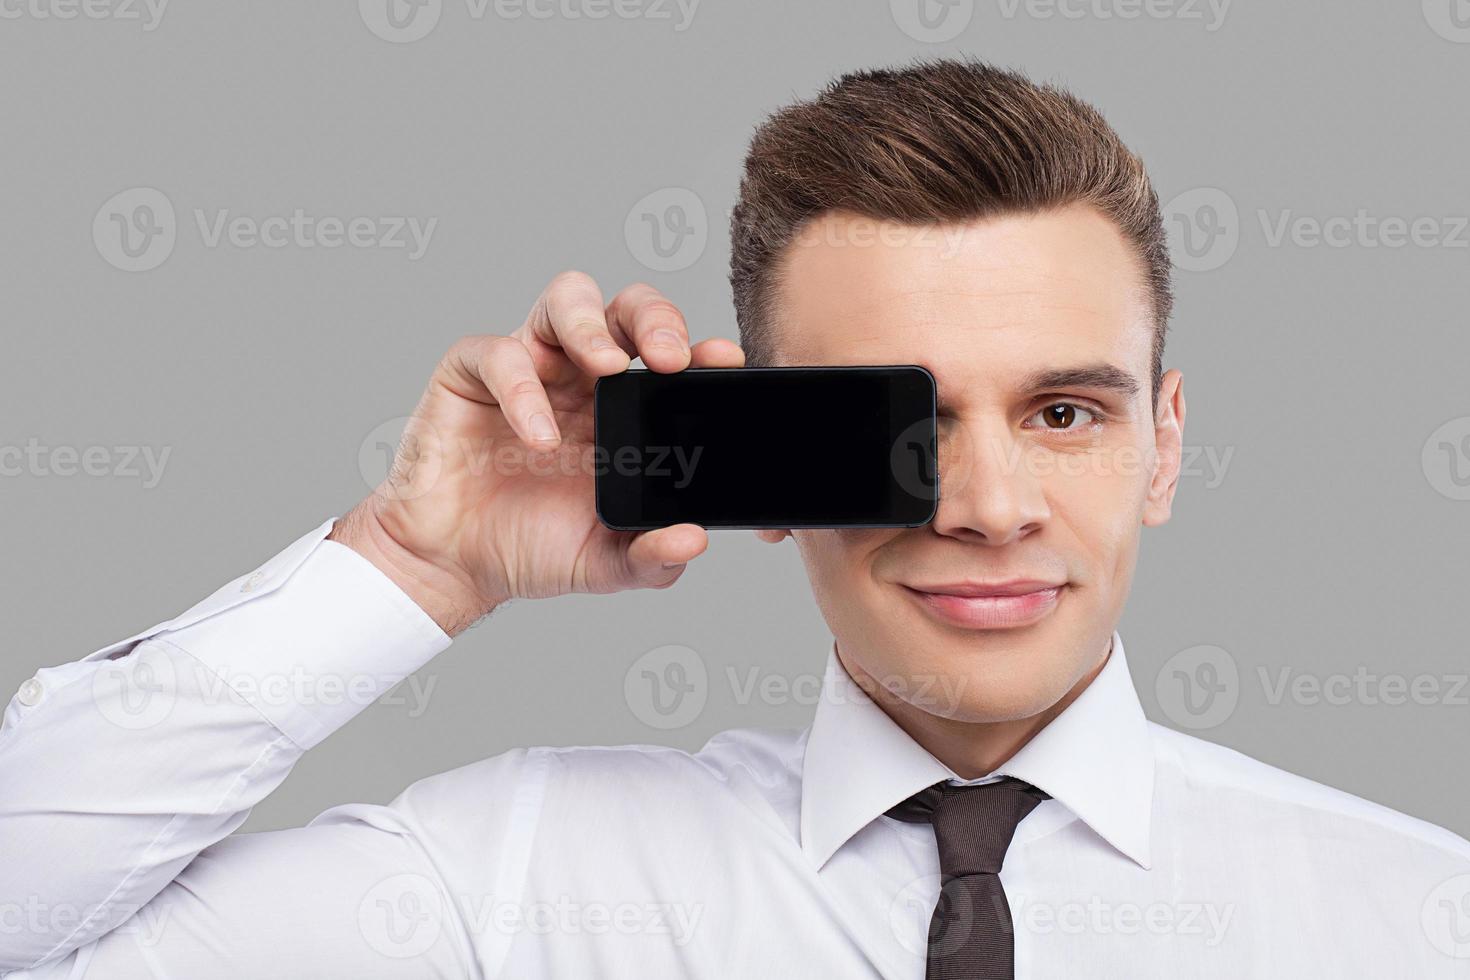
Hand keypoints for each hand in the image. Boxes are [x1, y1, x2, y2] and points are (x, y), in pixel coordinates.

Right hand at [331, 272, 744, 633]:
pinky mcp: (473, 373)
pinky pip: (500, 354)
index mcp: (629, 409)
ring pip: (568, 299)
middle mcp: (583, 376)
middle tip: (669, 358)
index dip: (701, 349)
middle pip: (629, 309)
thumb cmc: (532, 547)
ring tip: (607, 367)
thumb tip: (694, 541)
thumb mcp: (604, 564)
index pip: (673, 357)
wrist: (454, 564)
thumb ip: (652, 559)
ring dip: (591, 323)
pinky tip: (538, 437)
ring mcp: (532, 367)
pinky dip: (522, 389)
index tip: (725, 360)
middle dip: (656, 318)